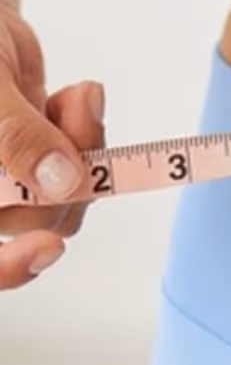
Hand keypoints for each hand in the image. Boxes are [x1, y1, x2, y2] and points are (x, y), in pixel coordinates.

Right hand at [0, 0, 105, 289]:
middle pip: (35, 223)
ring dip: (86, 149)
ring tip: (77, 96)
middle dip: (70, 168)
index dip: (10, 267)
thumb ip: (14, 132)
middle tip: (78, 106)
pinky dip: (88, 137)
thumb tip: (59, 182)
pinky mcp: (39, 168)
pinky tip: (74, 98)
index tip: (49, 247)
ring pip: (65, 204)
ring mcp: (9, 185)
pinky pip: (79, 177)